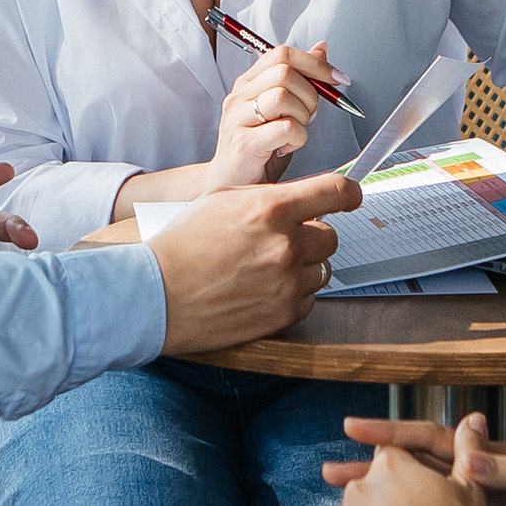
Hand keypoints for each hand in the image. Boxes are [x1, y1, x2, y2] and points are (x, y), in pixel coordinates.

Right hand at [151, 171, 358, 356]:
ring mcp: (287, 282)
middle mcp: (285, 244)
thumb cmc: (181, 244)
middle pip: (331, 236)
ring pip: (322, 270)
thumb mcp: (221, 199)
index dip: (348, 193)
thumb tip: (300, 201)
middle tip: (283, 241)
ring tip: (265, 269)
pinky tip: (262, 290)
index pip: (335, 192)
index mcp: (270, 207)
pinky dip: (292, 295)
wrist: (156, 293)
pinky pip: (308, 300)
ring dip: (302, 267)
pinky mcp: (283, 314)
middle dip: (312, 236)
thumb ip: (266, 197)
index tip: (349, 197)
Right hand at [207, 43, 343, 187]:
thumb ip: (299, 78)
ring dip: (303, 117)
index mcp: (248, 83)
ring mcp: (238, 119)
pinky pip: (285, 128)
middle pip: (284, 73)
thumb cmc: (257, 148)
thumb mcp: (281, 109)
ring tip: (296, 132)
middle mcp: (239, 97)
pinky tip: (287, 147)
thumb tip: (321, 49)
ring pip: (284, 97)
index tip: (336, 79)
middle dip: (310, 94)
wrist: (229, 184)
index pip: (282, 54)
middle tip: (309, 115)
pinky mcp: (244, 143)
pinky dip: (297, 139)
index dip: (314, 64)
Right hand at [326, 410, 505, 505]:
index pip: (433, 441)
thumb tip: (471, 458)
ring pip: (421, 503)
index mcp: (491, 460)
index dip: (393, 436)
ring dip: (386, 504)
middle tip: (331, 472)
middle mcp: (479, 482)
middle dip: (374, 471)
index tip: (354, 430)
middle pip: (416, 472)